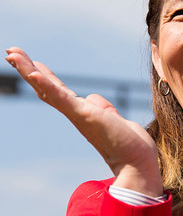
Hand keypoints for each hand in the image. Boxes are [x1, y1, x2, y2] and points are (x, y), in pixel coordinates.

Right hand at [6, 47, 162, 196]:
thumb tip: (92, 98)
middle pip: (46, 87)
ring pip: (47, 89)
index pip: (58, 90)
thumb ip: (103, 108)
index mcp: (81, 112)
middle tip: (11, 52)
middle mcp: (74, 113)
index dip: (44, 76)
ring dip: (29, 71)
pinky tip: (34, 73)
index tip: (31, 62)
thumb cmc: (128, 145)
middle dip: (28, 69)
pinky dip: (47, 84)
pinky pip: (61, 98)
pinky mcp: (84, 115)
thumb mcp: (114, 119)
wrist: (136, 163)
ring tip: (13, 55)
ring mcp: (77, 113)